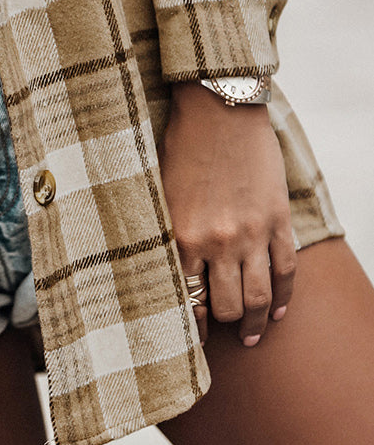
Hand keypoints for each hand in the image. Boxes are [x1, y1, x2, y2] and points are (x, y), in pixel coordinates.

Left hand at [159, 82, 296, 347]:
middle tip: (223, 331)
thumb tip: (162, 268)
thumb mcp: (160, 191)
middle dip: (225, 324)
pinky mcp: (277, 219)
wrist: (219, 107)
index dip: (192, 325)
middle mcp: (219, 242)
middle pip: (227, 306)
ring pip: (259, 297)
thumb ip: (166, 231)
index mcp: (183, 236)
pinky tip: (279, 311)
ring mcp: (253, 233)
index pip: (188, 299)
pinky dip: (284, 296)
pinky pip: (285, 269)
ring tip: (253, 336)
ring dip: (257, 323)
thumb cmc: (180, 144)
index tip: (191, 338)